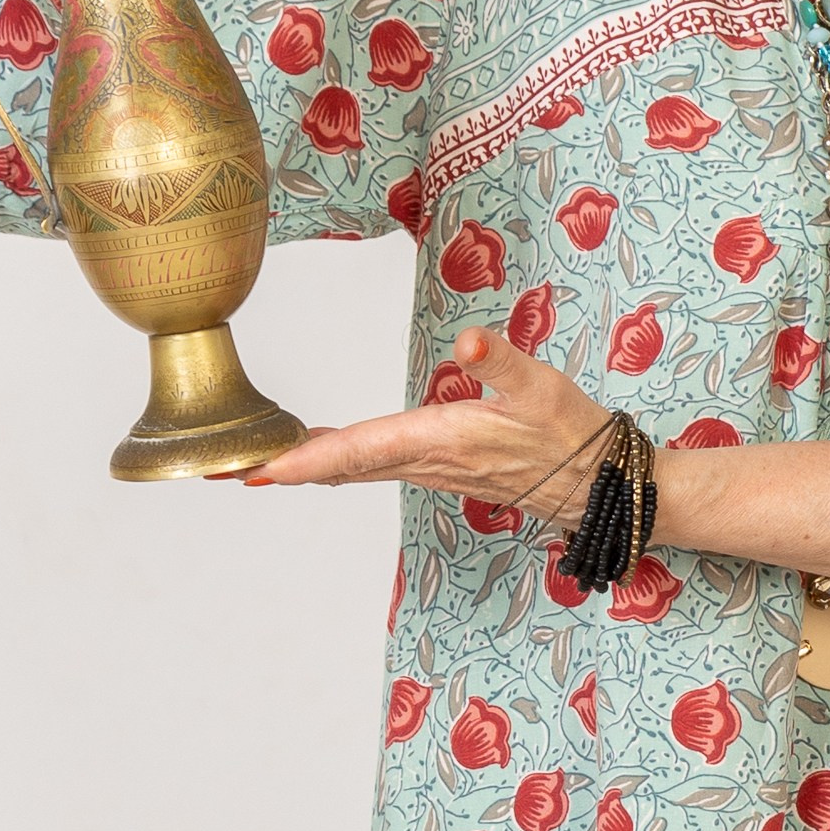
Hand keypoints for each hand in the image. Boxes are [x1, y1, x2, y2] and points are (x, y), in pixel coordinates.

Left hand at [240, 327, 617, 524]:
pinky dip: (340, 464)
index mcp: (443, 438)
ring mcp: (433, 470)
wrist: (602, 489)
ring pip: (357, 470)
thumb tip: (468, 341)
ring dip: (307, 467)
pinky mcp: (443, 469)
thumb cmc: (574, 434)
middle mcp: (428, 461)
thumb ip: (501, 359)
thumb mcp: (543, 386)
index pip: (361, 450)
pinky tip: (324, 457)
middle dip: (286, 470)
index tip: (259, 471)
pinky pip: (377, 469)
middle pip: (343, 467)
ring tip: (256, 463)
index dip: (306, 461)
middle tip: (227, 471)